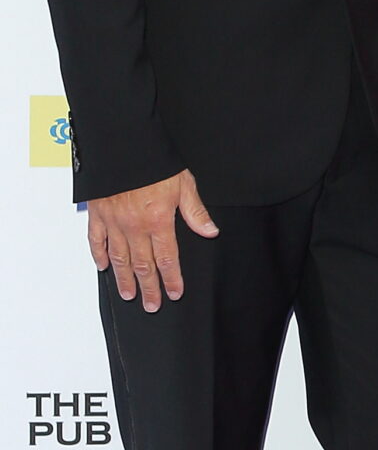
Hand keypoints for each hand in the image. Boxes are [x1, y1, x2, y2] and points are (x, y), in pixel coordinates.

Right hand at [89, 171, 218, 311]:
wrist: (121, 144)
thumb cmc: (153, 161)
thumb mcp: (183, 183)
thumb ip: (195, 211)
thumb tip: (210, 232)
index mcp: (158, 221)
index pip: (167, 259)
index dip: (172, 279)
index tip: (174, 293)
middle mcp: (134, 227)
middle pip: (143, 265)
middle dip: (149, 288)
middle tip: (151, 305)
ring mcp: (113, 222)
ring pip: (119, 258)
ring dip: (124, 278)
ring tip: (128, 294)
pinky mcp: (98, 213)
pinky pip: (96, 240)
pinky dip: (98, 254)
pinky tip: (103, 266)